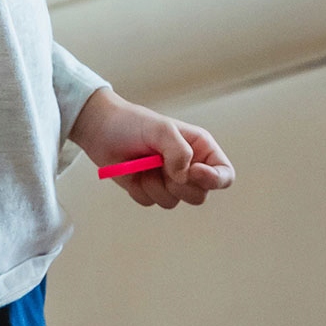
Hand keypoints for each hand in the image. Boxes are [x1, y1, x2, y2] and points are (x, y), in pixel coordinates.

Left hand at [70, 89, 233, 208]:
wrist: (101, 130)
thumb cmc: (133, 123)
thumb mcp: (160, 129)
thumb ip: (178, 150)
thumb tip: (183, 175)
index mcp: (200, 149)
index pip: (224, 175)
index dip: (214, 180)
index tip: (193, 172)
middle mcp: (188, 167)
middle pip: (199, 195)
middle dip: (178, 186)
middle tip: (161, 166)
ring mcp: (168, 181)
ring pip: (172, 202)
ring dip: (154, 186)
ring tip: (144, 164)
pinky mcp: (149, 190)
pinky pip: (150, 202)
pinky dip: (140, 190)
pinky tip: (133, 172)